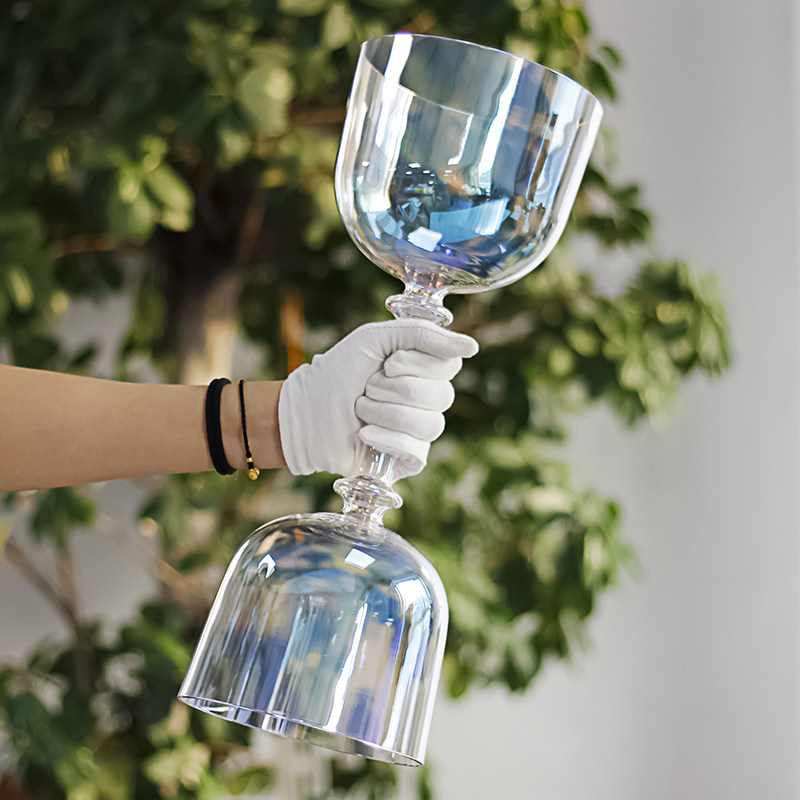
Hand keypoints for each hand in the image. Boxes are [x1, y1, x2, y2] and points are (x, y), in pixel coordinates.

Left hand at [278, 319, 477, 478]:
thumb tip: (473, 348)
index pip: (450, 365)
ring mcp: (419, 430)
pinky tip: (364, 434)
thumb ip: (423, 335)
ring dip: (386, 413)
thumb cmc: (337, 373)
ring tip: (360, 410)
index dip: (419, 364)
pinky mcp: (408, 460)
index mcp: (424, 368)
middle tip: (367, 387)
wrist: (303, 413)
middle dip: (395, 389)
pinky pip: (417, 450)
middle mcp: (427, 398)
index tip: (387, 363)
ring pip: (430, 423)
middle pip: (442, 395)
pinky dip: (386, 438)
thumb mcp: (376, 338)